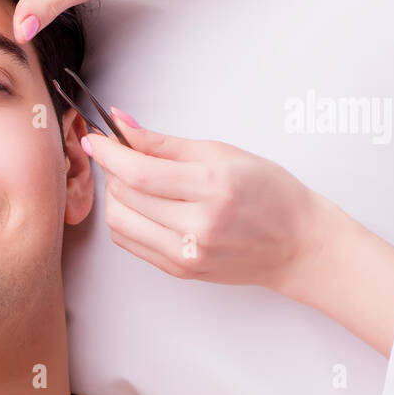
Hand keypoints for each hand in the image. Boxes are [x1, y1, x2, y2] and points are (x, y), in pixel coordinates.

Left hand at [83, 108, 324, 294]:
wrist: (297, 243)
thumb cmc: (269, 193)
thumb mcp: (223, 153)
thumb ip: (165, 143)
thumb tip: (121, 124)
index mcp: (213, 187)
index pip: (140, 172)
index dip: (109, 154)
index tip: (95, 139)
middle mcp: (199, 225)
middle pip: (125, 196)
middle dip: (112, 170)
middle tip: (119, 155)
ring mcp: (187, 253)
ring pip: (120, 222)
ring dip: (114, 196)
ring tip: (131, 181)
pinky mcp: (180, 270)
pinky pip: (131, 243)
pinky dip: (125, 219)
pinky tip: (140, 205)